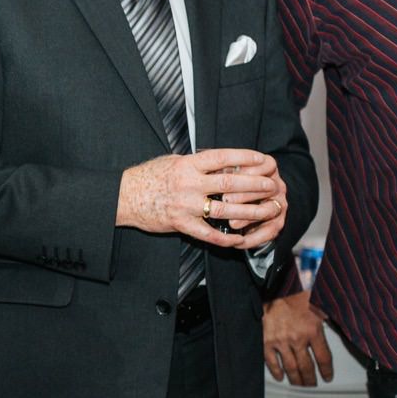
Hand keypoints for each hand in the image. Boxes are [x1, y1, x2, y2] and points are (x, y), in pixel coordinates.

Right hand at [117, 149, 277, 247]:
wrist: (123, 197)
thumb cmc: (147, 177)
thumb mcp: (171, 161)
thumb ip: (196, 162)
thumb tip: (222, 160)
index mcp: (187, 164)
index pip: (223, 158)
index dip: (246, 158)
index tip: (264, 159)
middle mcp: (188, 183)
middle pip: (229, 183)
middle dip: (255, 184)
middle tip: (273, 186)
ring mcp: (185, 205)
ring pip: (225, 209)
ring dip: (251, 211)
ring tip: (268, 210)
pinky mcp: (180, 224)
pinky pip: (208, 234)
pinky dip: (226, 239)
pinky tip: (241, 239)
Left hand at [216, 156, 287, 245]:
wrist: (244, 204)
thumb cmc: (229, 182)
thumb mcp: (227, 173)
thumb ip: (224, 172)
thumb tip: (212, 173)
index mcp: (267, 168)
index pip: (266, 164)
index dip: (249, 169)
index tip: (227, 173)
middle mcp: (276, 185)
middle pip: (267, 187)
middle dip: (245, 194)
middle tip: (225, 200)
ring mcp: (279, 204)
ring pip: (269, 210)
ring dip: (249, 217)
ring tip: (231, 223)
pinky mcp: (277, 222)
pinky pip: (269, 231)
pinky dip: (253, 238)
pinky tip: (238, 242)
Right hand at [263, 291, 332, 385]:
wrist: (276, 287)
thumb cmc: (299, 294)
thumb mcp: (320, 307)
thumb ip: (327, 324)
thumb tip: (337, 332)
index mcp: (313, 331)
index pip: (323, 358)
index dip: (326, 371)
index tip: (327, 377)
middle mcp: (298, 339)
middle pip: (307, 367)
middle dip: (310, 379)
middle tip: (311, 385)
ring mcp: (281, 341)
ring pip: (290, 367)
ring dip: (295, 379)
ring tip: (298, 385)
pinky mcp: (266, 340)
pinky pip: (271, 360)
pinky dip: (276, 371)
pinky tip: (280, 377)